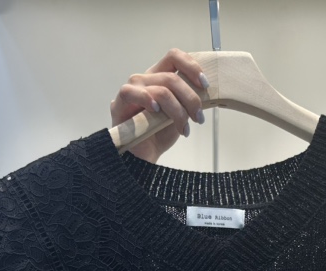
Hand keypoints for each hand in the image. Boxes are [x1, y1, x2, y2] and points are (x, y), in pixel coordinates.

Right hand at [110, 47, 208, 163]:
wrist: (143, 157)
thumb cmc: (159, 134)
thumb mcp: (180, 113)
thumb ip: (188, 99)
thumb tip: (207, 91)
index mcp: (159, 78)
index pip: (174, 57)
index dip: (191, 67)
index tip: (205, 86)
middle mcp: (145, 80)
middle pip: (172, 77)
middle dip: (191, 99)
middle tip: (198, 118)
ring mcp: (131, 90)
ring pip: (160, 90)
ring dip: (178, 110)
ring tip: (183, 128)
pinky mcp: (119, 104)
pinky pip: (131, 93)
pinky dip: (147, 100)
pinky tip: (156, 112)